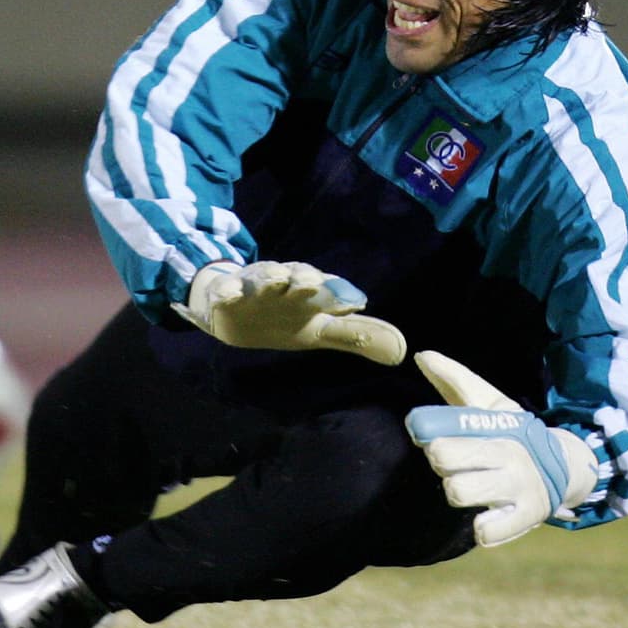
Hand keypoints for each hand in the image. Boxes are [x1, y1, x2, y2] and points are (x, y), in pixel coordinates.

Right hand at [170, 260, 406, 364]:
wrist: (234, 314)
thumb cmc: (285, 318)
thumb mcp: (319, 330)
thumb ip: (356, 337)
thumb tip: (402, 352)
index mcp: (310, 293)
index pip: (329, 289)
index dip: (341, 294)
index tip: (356, 301)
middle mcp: (286, 284)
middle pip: (298, 275)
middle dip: (305, 277)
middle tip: (312, 282)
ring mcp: (256, 287)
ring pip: (264, 275)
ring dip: (270, 275)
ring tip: (277, 277)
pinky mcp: (228, 293)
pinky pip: (226, 290)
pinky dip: (228, 290)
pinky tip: (230, 294)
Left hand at [405, 350, 598, 546]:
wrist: (566, 464)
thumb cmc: (512, 432)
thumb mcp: (488, 402)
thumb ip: (453, 379)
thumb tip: (422, 355)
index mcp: (495, 423)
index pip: (447, 422)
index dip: (423, 427)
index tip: (419, 429)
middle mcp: (506, 452)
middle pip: (443, 457)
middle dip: (439, 459)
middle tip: (452, 461)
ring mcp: (517, 486)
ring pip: (458, 491)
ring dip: (456, 490)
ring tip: (469, 485)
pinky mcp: (527, 516)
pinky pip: (487, 531)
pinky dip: (481, 527)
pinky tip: (484, 515)